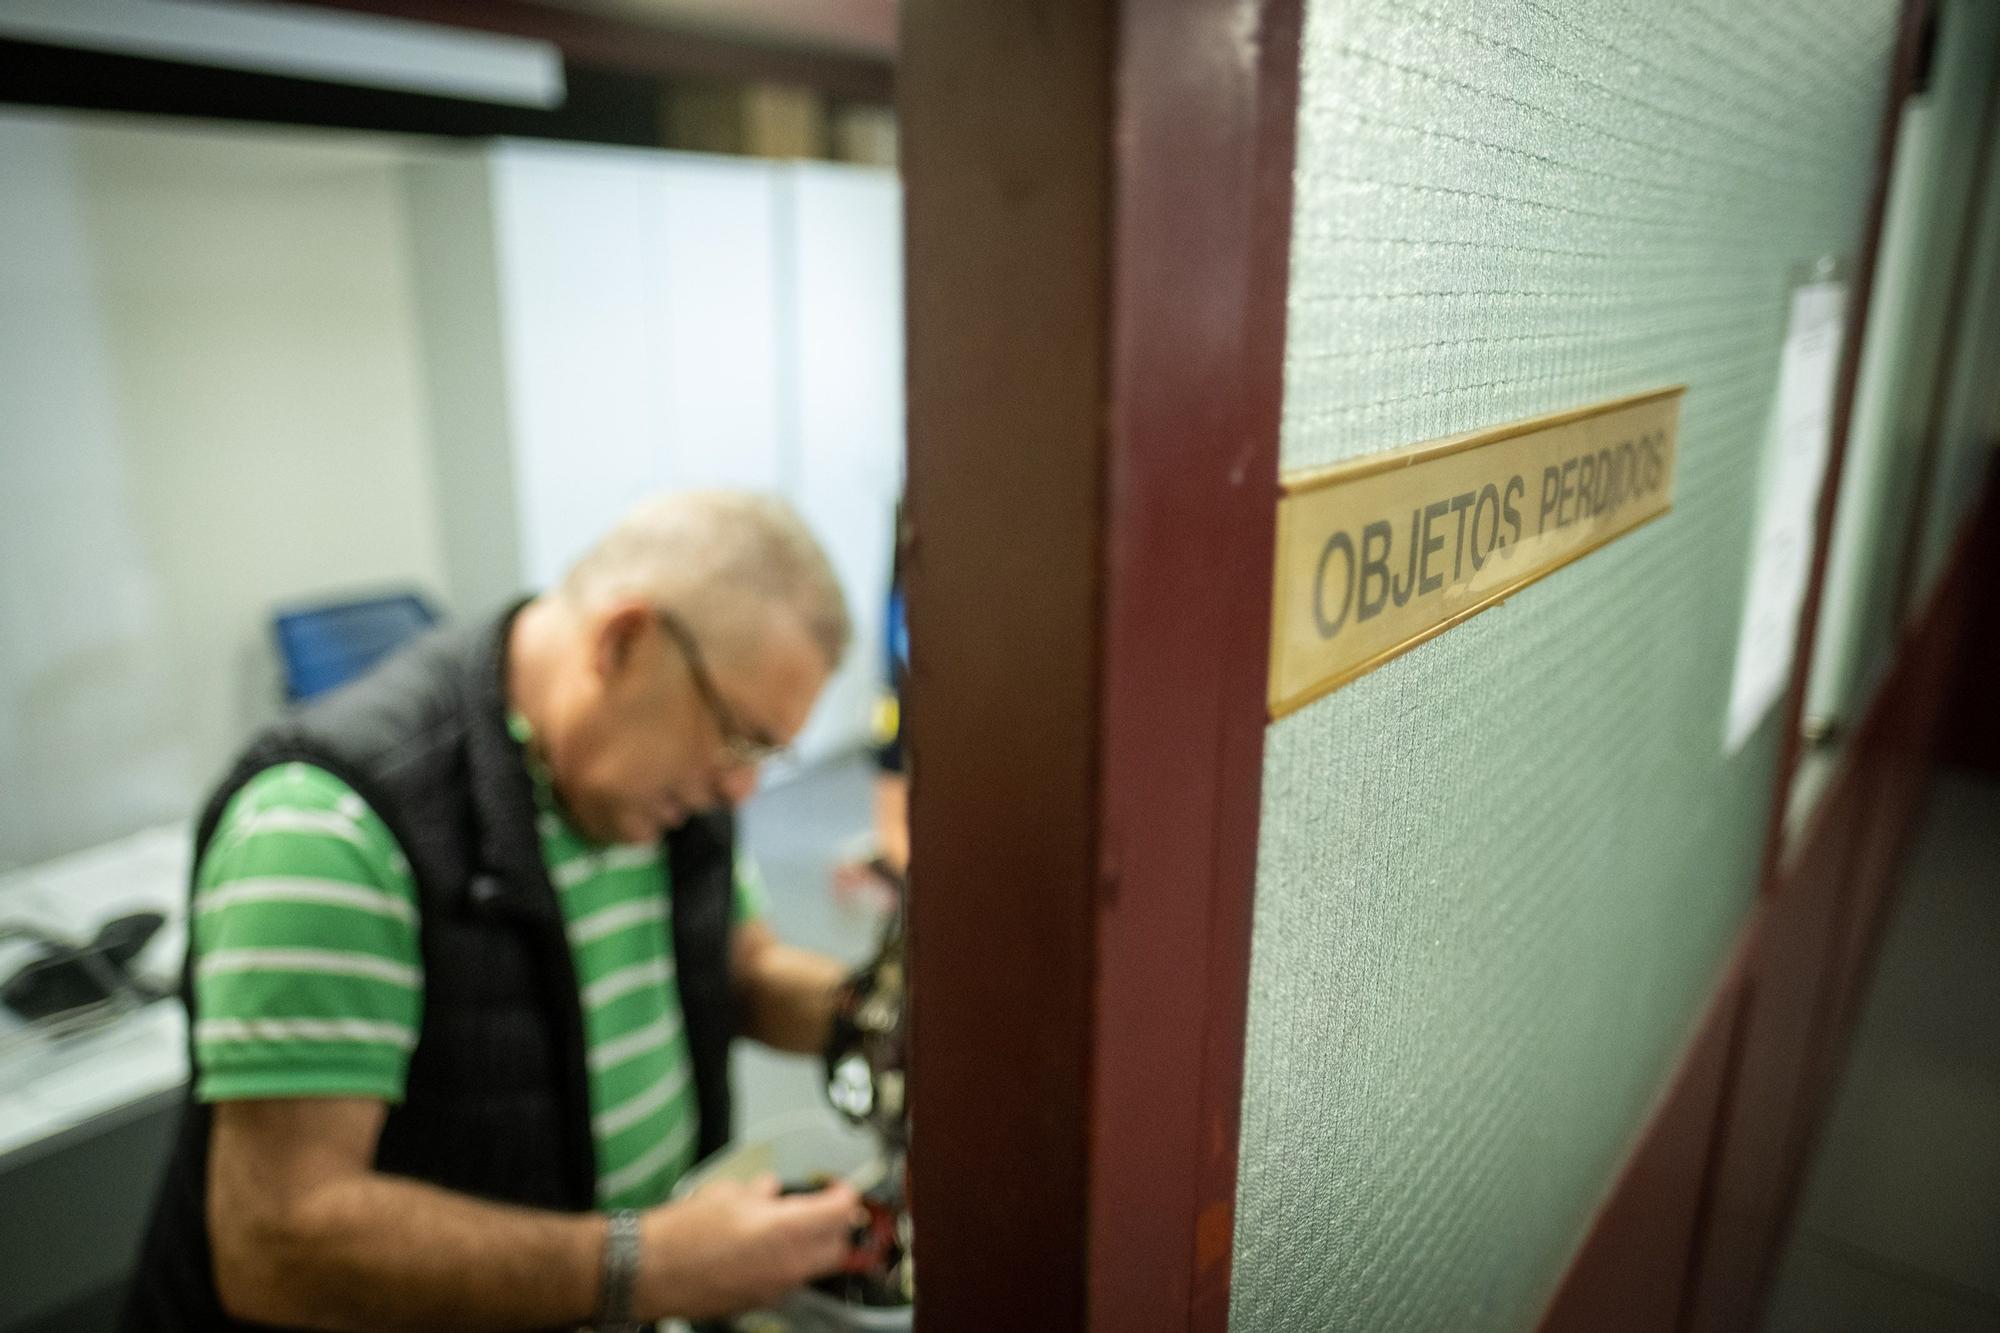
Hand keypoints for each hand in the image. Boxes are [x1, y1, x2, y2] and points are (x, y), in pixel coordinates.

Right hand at [633, 1174, 862, 1319]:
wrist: (649, 1271)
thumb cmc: (680, 1235)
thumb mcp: (726, 1194)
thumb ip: (758, 1192)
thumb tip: (768, 1191)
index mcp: (785, 1229)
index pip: (839, 1211)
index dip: (842, 1194)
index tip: (838, 1188)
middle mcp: (787, 1263)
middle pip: (836, 1245)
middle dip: (834, 1225)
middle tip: (820, 1208)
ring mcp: (775, 1287)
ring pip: (813, 1266)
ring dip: (810, 1245)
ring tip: (785, 1226)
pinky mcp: (759, 1301)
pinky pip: (788, 1281)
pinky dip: (786, 1263)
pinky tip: (761, 1249)